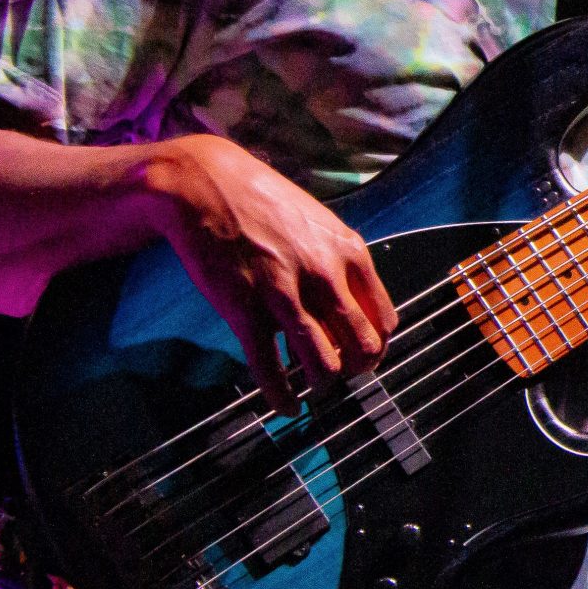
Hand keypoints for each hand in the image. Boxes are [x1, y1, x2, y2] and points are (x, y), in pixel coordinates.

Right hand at [139, 134, 396, 408]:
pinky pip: (270, 368)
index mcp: (349, 252)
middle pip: (362, 347)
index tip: (364, 355)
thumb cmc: (261, 202)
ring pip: (323, 364)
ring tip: (313, 389)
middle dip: (356, 370)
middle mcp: (324, 275)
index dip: (376, 346)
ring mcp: (284, 294)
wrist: (203, 184)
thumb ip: (342, 261)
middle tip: (343, 375)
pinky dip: (281, 396)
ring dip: (322, 385)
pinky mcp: (245, 310)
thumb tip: (358, 303)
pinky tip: (284, 405)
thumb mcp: (319, 223)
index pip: (384, 320)